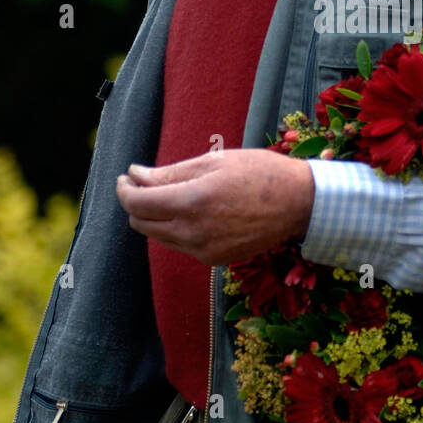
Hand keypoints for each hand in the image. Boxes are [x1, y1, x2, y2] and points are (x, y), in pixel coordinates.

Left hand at [115, 148, 314, 265]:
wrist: (298, 204)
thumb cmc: (259, 173)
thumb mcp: (213, 162)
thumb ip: (170, 173)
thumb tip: (136, 175)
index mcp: (192, 202)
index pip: (137, 203)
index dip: (124, 190)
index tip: (125, 178)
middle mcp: (193, 232)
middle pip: (142, 223)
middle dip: (136, 203)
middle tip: (143, 183)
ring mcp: (204, 250)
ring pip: (159, 236)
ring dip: (155, 217)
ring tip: (170, 195)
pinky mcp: (214, 260)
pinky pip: (181, 245)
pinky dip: (177, 229)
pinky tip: (194, 212)